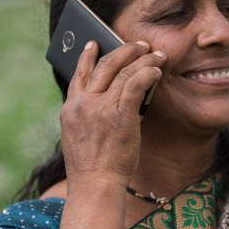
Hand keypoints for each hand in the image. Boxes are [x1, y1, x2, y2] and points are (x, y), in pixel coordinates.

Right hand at [59, 40, 163, 186]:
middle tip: (138, 43)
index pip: (78, 75)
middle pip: (103, 66)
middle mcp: (83, 104)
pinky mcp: (120, 114)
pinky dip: (148, 73)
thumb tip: (117, 102)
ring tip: (156, 53)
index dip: (86, 57)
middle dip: (123, 50)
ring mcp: (100, 108)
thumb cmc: (93, 169)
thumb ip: (92, 118)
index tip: (92, 44)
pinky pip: (136, 83)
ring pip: (123, 71)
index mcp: (70, 110)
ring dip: (142, 59)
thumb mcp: (82, 138)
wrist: (95, 185)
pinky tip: (157, 70)